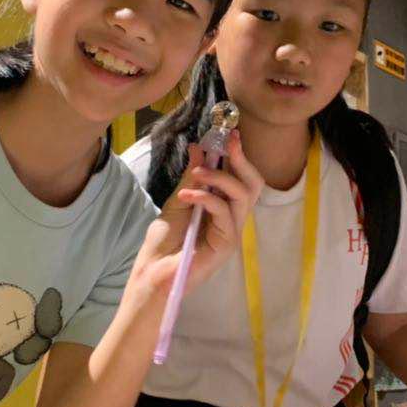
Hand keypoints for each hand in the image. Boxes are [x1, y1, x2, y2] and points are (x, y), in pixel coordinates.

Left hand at [132, 132, 263, 296]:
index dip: (239, 156)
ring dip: (220, 177)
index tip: (230, 134)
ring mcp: (231, 232)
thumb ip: (192, 176)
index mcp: (223, 207)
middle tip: (228, 143)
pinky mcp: (226, 244)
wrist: (153, 271)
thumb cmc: (164, 242)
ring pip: (243, 196)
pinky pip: (224, 213)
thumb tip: (199, 147)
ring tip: (196, 174)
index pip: (242, 178)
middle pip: (254, 185)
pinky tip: (187, 194)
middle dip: (242, 160)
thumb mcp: (178, 200)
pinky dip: (206, 198)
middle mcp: (232, 219)